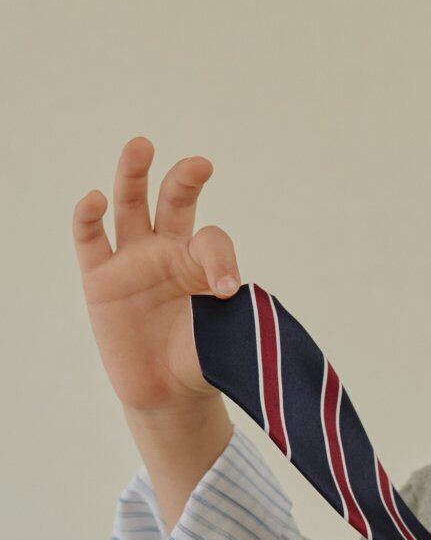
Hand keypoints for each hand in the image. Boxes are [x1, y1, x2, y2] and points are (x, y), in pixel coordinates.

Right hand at [72, 135, 243, 413]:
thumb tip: (233, 293)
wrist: (168, 393)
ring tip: (142, 146)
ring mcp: (131, 260)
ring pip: (130, 205)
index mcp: (201, 259)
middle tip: (200, 165)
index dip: (222, 259)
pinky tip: (94, 199)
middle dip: (184, 180)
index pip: (212, 240)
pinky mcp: (100, 278)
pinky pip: (90, 240)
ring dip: (133, 174)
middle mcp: (167, 250)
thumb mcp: (225, 338)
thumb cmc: (202, 359)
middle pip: (173, 201)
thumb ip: (232, 317)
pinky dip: (89, 217)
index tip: (227, 289)